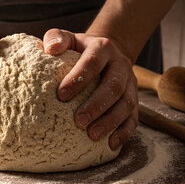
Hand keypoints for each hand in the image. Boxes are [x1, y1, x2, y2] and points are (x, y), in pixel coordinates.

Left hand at [43, 29, 137, 149]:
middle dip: (96, 105)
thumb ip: (56, 38)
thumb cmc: (78, 49)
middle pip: (113, 86)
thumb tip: (51, 49)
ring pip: (126, 104)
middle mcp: (120, 65)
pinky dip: (124, 132)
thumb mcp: (67, 39)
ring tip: (92, 136)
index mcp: (103, 48)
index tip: (61, 96)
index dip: (79, 79)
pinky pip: (134, 117)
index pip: (92, 62)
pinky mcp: (134, 99)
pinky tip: (111, 145)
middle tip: (78, 121)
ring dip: (110, 121)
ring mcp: (130, 83)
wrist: (105, 54)